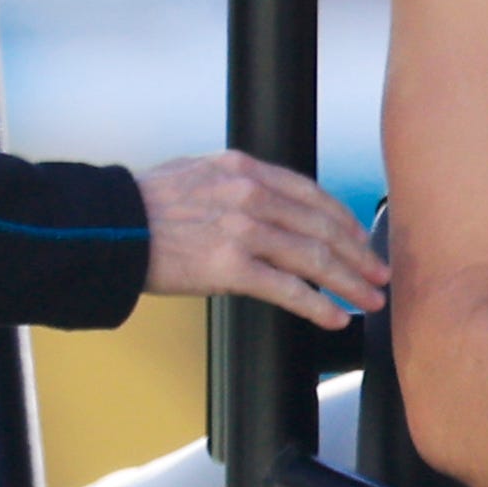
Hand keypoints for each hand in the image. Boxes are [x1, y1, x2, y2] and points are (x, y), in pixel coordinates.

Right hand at [133, 153, 386, 325]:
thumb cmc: (144, 206)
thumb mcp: (196, 173)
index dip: (343, 220)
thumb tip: (264, 201)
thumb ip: (235, 183)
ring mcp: (244, 229)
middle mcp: (251, 193)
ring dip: (350, 283)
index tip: (360, 238)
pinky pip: (289, 289)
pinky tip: (335, 318)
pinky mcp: (231, 266)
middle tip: (380, 274)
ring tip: (370, 300)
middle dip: (359, 254)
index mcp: (245, 168)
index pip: (311, 193)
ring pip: (315, 258)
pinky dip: (318, 305)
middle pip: (323, 226)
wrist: (107, 226)